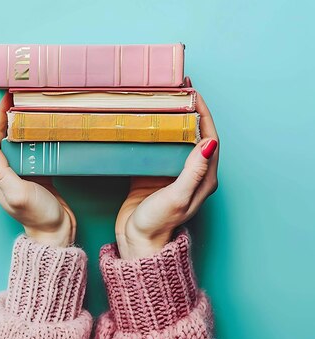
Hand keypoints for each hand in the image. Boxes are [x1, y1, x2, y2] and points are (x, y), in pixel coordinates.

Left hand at [0, 93, 75, 246]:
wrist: (56, 234)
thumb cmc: (37, 215)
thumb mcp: (16, 192)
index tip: (8, 96)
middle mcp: (1, 171)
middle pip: (3, 136)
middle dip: (10, 115)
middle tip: (22, 95)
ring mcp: (17, 172)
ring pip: (18, 140)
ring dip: (24, 123)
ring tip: (33, 104)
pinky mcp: (33, 172)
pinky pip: (31, 148)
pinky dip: (36, 134)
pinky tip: (44, 124)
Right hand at [115, 93, 219, 258]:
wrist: (136, 242)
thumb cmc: (158, 224)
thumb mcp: (177, 197)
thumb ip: (192, 171)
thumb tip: (209, 142)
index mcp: (203, 177)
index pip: (208, 137)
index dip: (202, 112)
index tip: (192, 93)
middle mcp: (190, 173)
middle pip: (192, 133)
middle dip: (186, 109)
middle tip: (175, 89)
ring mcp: (170, 173)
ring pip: (172, 138)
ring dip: (168, 118)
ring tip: (159, 99)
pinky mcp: (151, 174)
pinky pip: (154, 147)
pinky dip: (151, 131)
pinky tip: (141, 121)